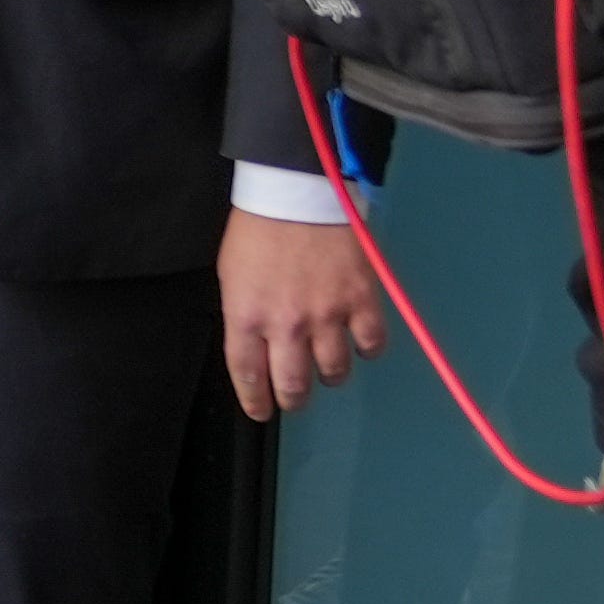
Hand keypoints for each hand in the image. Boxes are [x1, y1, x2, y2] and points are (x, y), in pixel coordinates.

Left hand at [220, 209, 388, 417]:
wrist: (298, 192)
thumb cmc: (259, 228)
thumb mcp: (233, 275)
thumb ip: (244, 314)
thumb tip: (254, 346)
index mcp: (247, 317)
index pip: (249, 376)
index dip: (256, 401)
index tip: (261, 411)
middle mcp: (286, 324)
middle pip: (294, 385)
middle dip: (294, 398)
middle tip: (296, 396)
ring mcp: (327, 315)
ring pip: (334, 372)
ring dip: (330, 374)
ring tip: (327, 365)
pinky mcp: (361, 300)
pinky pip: (371, 345)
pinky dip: (367, 349)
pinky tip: (359, 340)